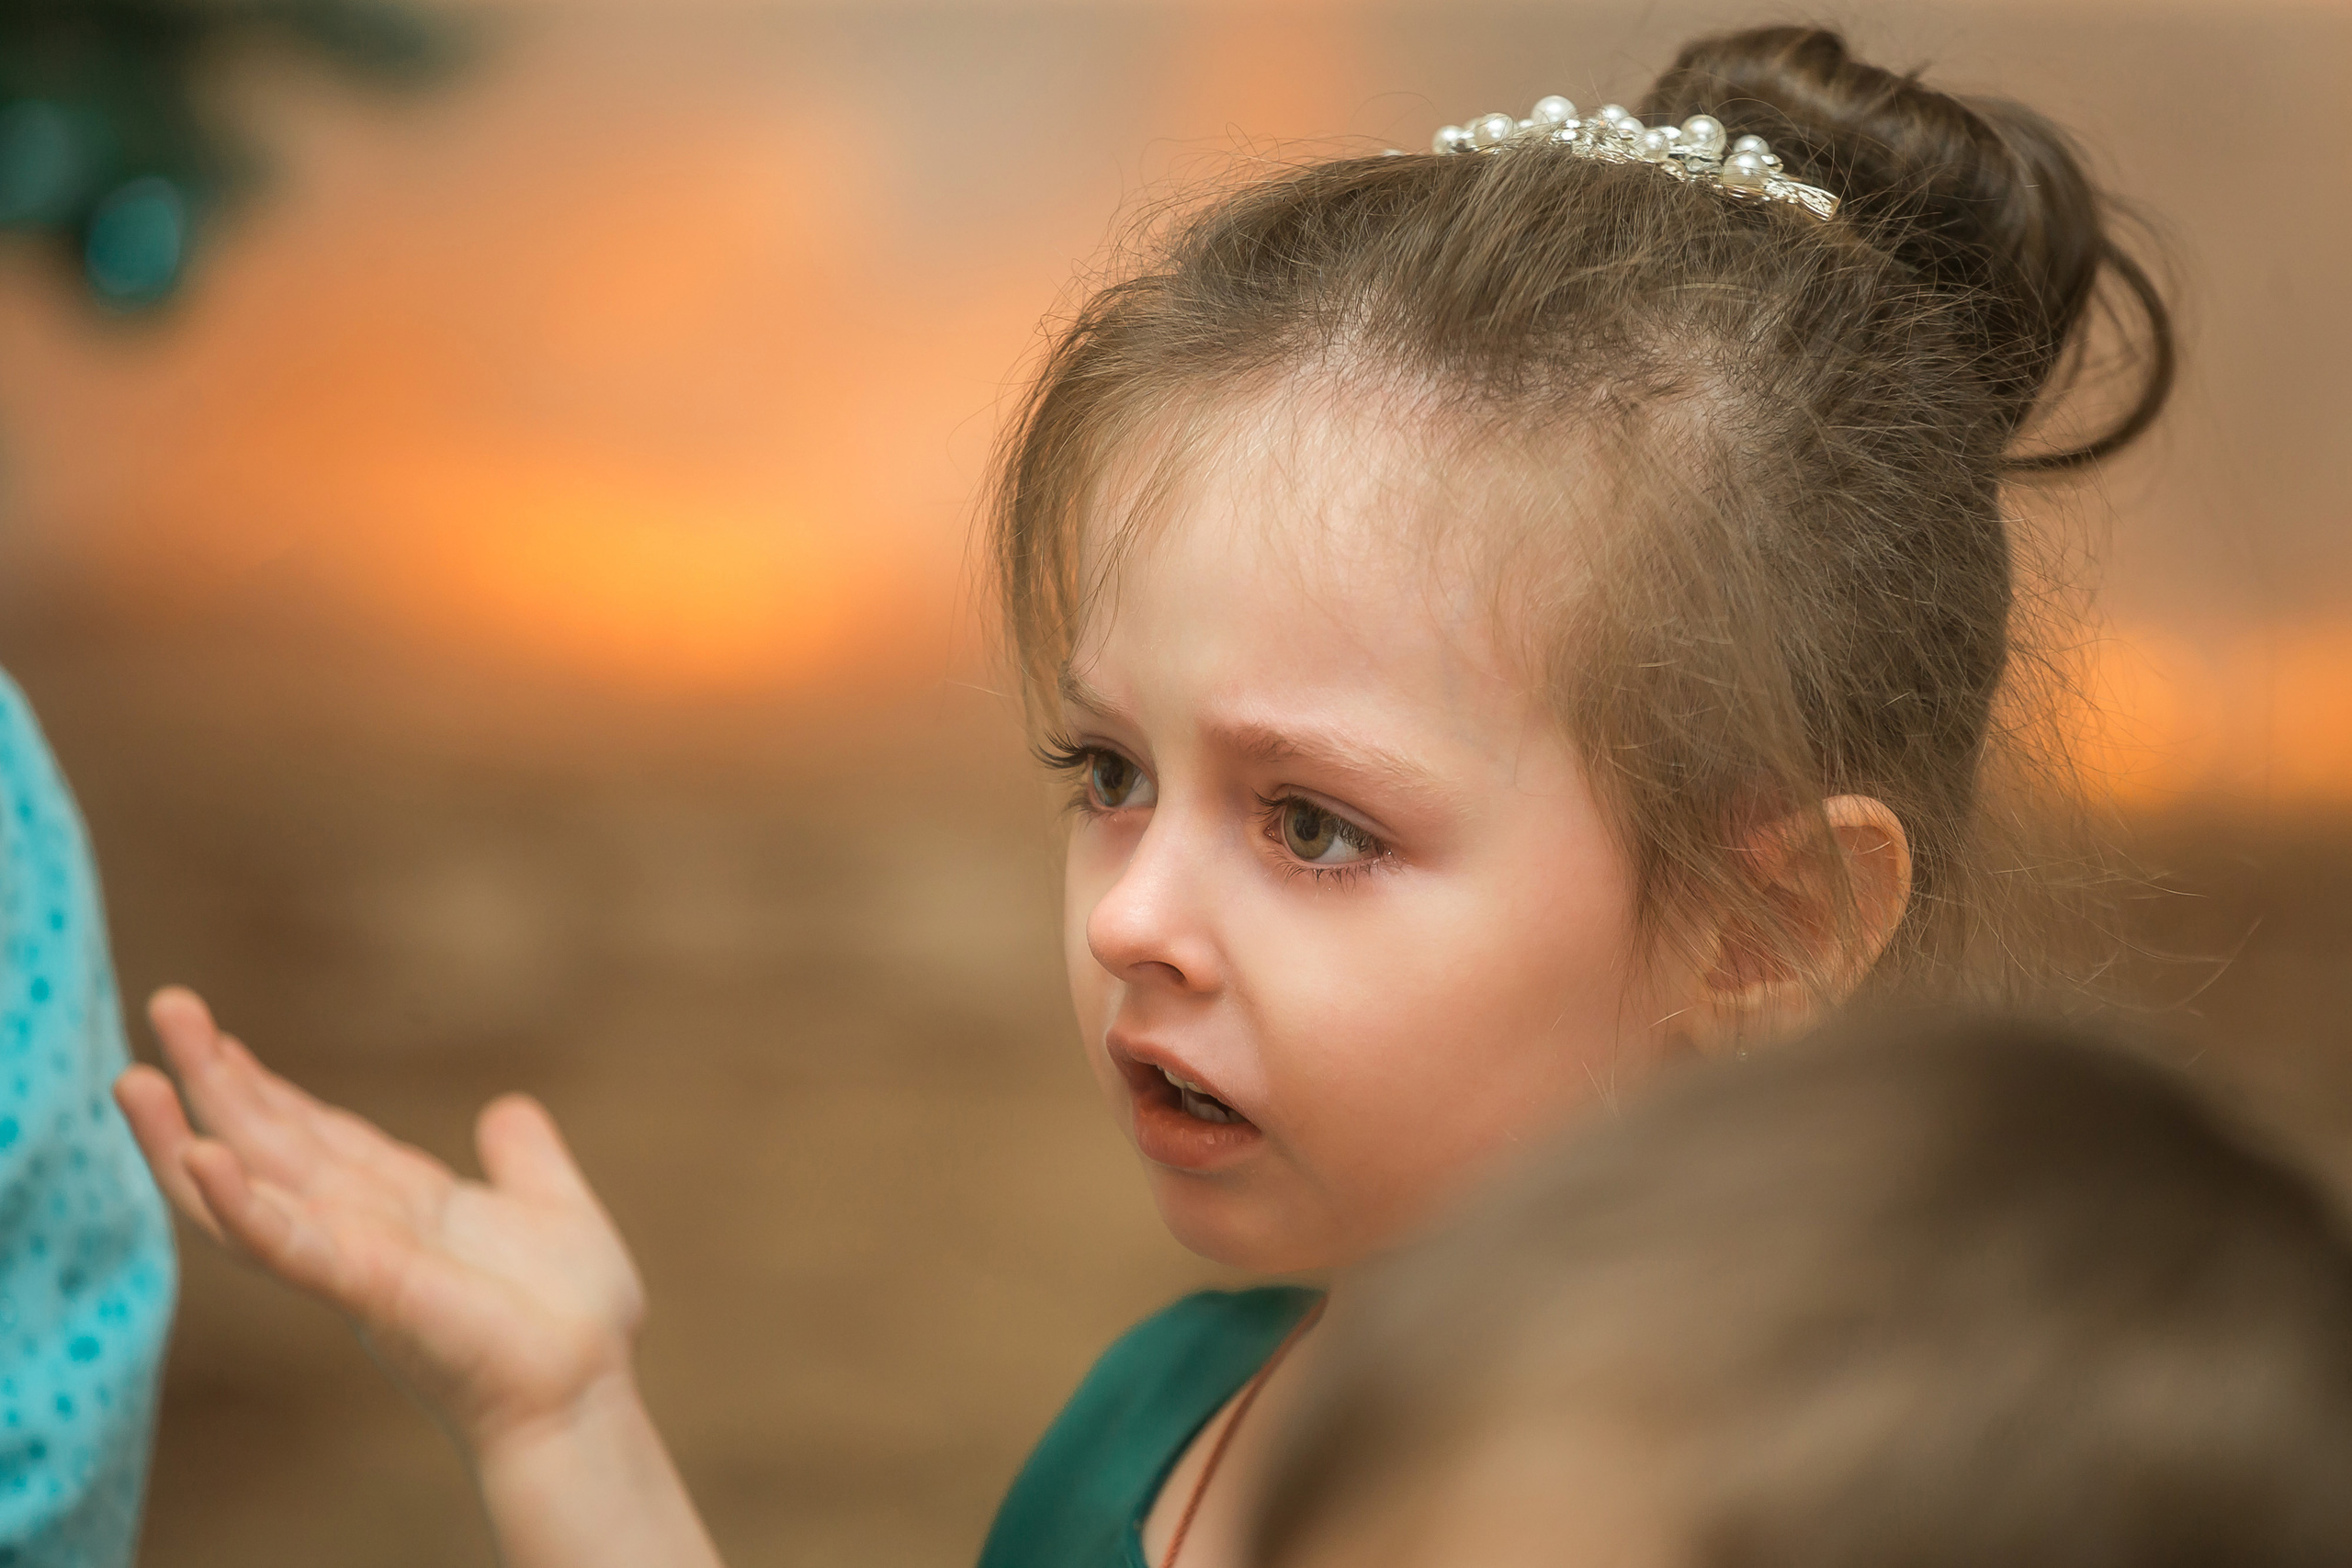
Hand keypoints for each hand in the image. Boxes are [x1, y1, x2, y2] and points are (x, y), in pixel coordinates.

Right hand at [116, 987, 646, 1458]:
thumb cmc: (571, 1320)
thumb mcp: (552, 1208)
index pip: (317, 1137)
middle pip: (271, 1145)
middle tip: (167, 1004)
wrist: (586, 1392)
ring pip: (247, 1193)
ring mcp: (356, 1259)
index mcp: (403, 1206)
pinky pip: (289, 1244)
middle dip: (216, 1081)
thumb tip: (506, 1110)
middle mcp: (364, 1229)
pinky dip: (242, 1205)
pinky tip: (203, 1157)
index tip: (221, 1038)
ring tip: (134, 1079)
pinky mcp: (368, 1289)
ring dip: (184, 1139)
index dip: (269, 1089)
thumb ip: (524, 1160)